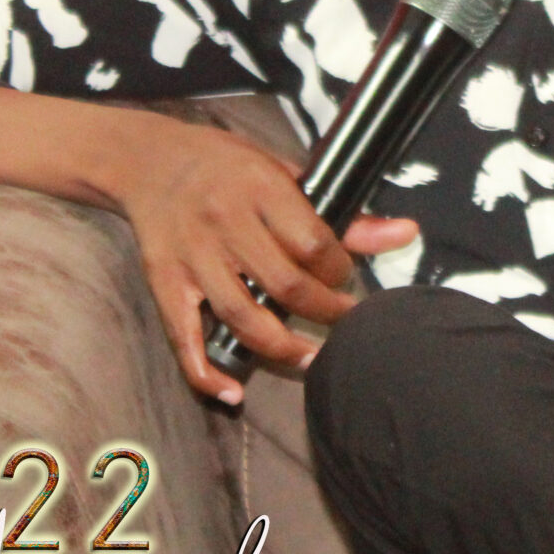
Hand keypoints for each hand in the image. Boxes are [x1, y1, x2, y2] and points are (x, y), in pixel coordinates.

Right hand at [105, 118, 418, 405]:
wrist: (148, 160)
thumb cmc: (226, 165)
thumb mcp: (284, 174)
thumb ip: (343, 214)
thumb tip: (406, 233)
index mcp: (260, 187)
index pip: (313, 243)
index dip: (340, 271)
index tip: (346, 279)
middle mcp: (225, 221)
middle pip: (285, 283)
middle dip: (324, 311)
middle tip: (343, 322)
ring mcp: (193, 255)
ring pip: (243, 316)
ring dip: (283, 347)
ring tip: (312, 359)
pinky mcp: (165, 283)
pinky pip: (184, 337)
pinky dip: (206, 372)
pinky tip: (233, 393)